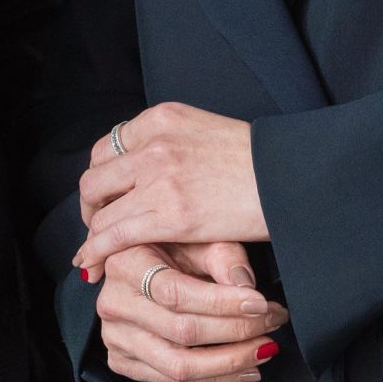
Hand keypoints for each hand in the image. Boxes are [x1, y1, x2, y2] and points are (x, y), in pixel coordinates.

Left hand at [72, 103, 266, 274]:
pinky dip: (95, 250)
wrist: (292, 176)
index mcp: (162, 118)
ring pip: (100, 209)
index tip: (107, 196)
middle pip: (96, 176)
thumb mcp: (209, 133)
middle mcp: (153, 142)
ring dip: (94, 230)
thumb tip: (154, 169)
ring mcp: (158, 178)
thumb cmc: (262, 162)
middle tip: (100, 223)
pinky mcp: (167, 214)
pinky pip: (113, 235)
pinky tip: (90, 263)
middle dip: (93, 204)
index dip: (104, 176)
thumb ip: (176, 145)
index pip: (110, 146)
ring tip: (98, 248)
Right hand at [91, 240, 285, 381]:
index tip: (262, 304)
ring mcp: (115, 337)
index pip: (175, 293)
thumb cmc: (174, 248)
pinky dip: (216, 379)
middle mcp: (113, 304)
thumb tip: (246, 288)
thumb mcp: (198, 238)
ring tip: (265, 349)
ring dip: (231, 362)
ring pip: (179, 365)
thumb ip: (223, 256)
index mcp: (124, 264)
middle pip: (182, 332)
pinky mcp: (122, 361)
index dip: (222, 303)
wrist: (142, 265)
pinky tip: (245, 369)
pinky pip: (173, 381)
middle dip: (237, 331)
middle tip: (274, 322)